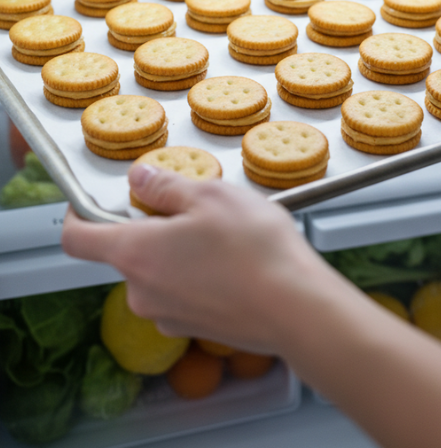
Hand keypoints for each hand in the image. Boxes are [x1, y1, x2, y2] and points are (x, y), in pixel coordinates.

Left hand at [61, 165, 329, 353]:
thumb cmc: (254, 248)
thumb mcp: (210, 195)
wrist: (297, 309)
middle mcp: (141, 291)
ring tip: (224, 234)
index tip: (90, 202)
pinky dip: (197, 275)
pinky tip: (234, 262)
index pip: (78, 238)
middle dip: (152, 226)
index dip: (77, 215)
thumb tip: (140, 179)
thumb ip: (165, 186)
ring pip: (158, 271)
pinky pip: (181, 292)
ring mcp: (167, 315)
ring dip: (178, 250)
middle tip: (194, 206)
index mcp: (135, 253)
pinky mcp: (194, 328)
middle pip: (127, 251)